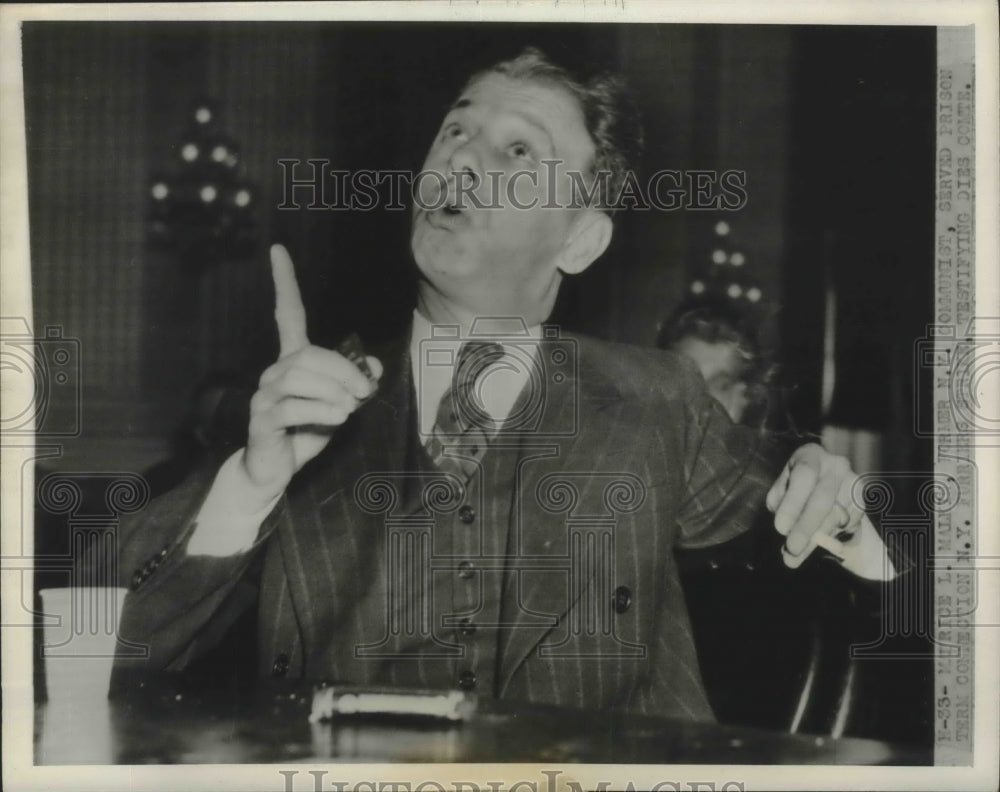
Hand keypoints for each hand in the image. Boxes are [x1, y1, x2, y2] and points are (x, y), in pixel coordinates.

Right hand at [242, 244, 381, 497]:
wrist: (274, 470)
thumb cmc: (306, 433)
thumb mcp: (340, 406)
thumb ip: (356, 384)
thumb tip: (376, 367)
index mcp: (293, 360)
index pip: (288, 313)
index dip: (284, 282)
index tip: (277, 249)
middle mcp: (275, 370)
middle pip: (310, 353)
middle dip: (344, 370)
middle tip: (365, 393)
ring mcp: (265, 393)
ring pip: (301, 377)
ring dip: (334, 391)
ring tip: (349, 408)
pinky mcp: (262, 417)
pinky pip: (293, 406)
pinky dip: (321, 410)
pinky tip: (337, 418)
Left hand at [765, 443, 862, 568]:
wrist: (826, 479)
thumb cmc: (797, 483)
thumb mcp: (783, 486)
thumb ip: (780, 503)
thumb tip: (786, 529)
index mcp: (811, 455)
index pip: (804, 476)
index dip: (792, 503)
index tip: (780, 528)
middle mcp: (836, 466)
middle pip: (823, 499)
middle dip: (806, 527)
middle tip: (791, 549)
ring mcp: (853, 483)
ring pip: (835, 518)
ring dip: (815, 541)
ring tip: (794, 557)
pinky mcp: (863, 502)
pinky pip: (847, 526)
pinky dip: (829, 539)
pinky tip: (816, 543)